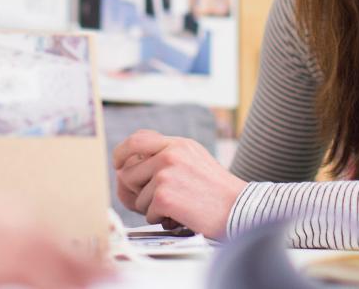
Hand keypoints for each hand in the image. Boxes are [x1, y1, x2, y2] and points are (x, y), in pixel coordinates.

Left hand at [112, 131, 246, 238]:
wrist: (240, 208)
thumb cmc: (218, 191)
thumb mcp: (195, 161)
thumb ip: (167, 158)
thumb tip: (126, 172)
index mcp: (178, 144)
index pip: (138, 139)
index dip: (122, 153)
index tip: (119, 165)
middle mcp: (170, 154)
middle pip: (128, 172)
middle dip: (135, 191)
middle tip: (153, 201)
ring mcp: (166, 174)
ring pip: (137, 198)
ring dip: (153, 209)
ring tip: (178, 207)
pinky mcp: (164, 196)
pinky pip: (147, 214)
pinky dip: (162, 220)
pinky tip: (181, 216)